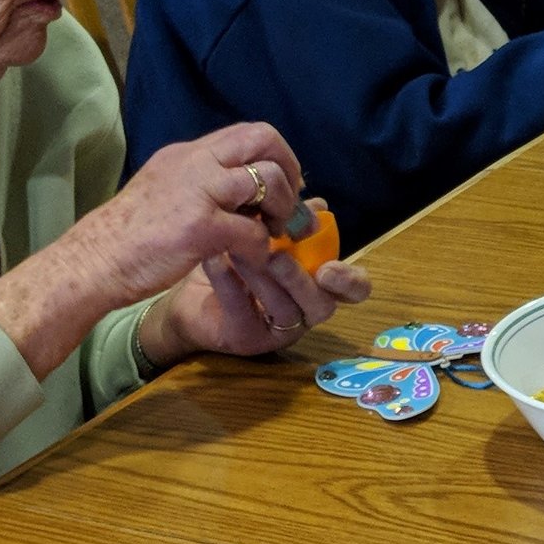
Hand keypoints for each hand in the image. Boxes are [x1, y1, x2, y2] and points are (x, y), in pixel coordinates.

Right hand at [0, 122, 311, 379]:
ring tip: (273, 233)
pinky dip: (262, 249)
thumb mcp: (165, 190)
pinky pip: (253, 232)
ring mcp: (198, 192)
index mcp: (188, 154)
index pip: (249, 131)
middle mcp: (195, 162)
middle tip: (289, 206)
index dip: (277, 155)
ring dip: (282, 209)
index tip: (282, 185)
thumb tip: (246, 189)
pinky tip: (251, 260)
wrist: (94, 260)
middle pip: (264, 139)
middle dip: (289, 171)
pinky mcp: (199, 227)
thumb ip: (203, 182)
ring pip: (267, 179)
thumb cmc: (129, 235)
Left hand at [140, 244, 370, 368]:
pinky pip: (241, 311)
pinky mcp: (244, 339)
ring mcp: (276, 331)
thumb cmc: (237, 263)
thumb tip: (318, 204)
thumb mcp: (266, 238)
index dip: (350, 281)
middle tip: (276, 256)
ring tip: (237, 248)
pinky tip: (215, 260)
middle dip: (300, 279)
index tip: (328, 267)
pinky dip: (229, 283)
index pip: (355, 291)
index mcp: (319, 286)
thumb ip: (293, 224)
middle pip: (321, 306)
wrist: (188, 294)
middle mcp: (305, 313)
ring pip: (282, 309)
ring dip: (261, 276)